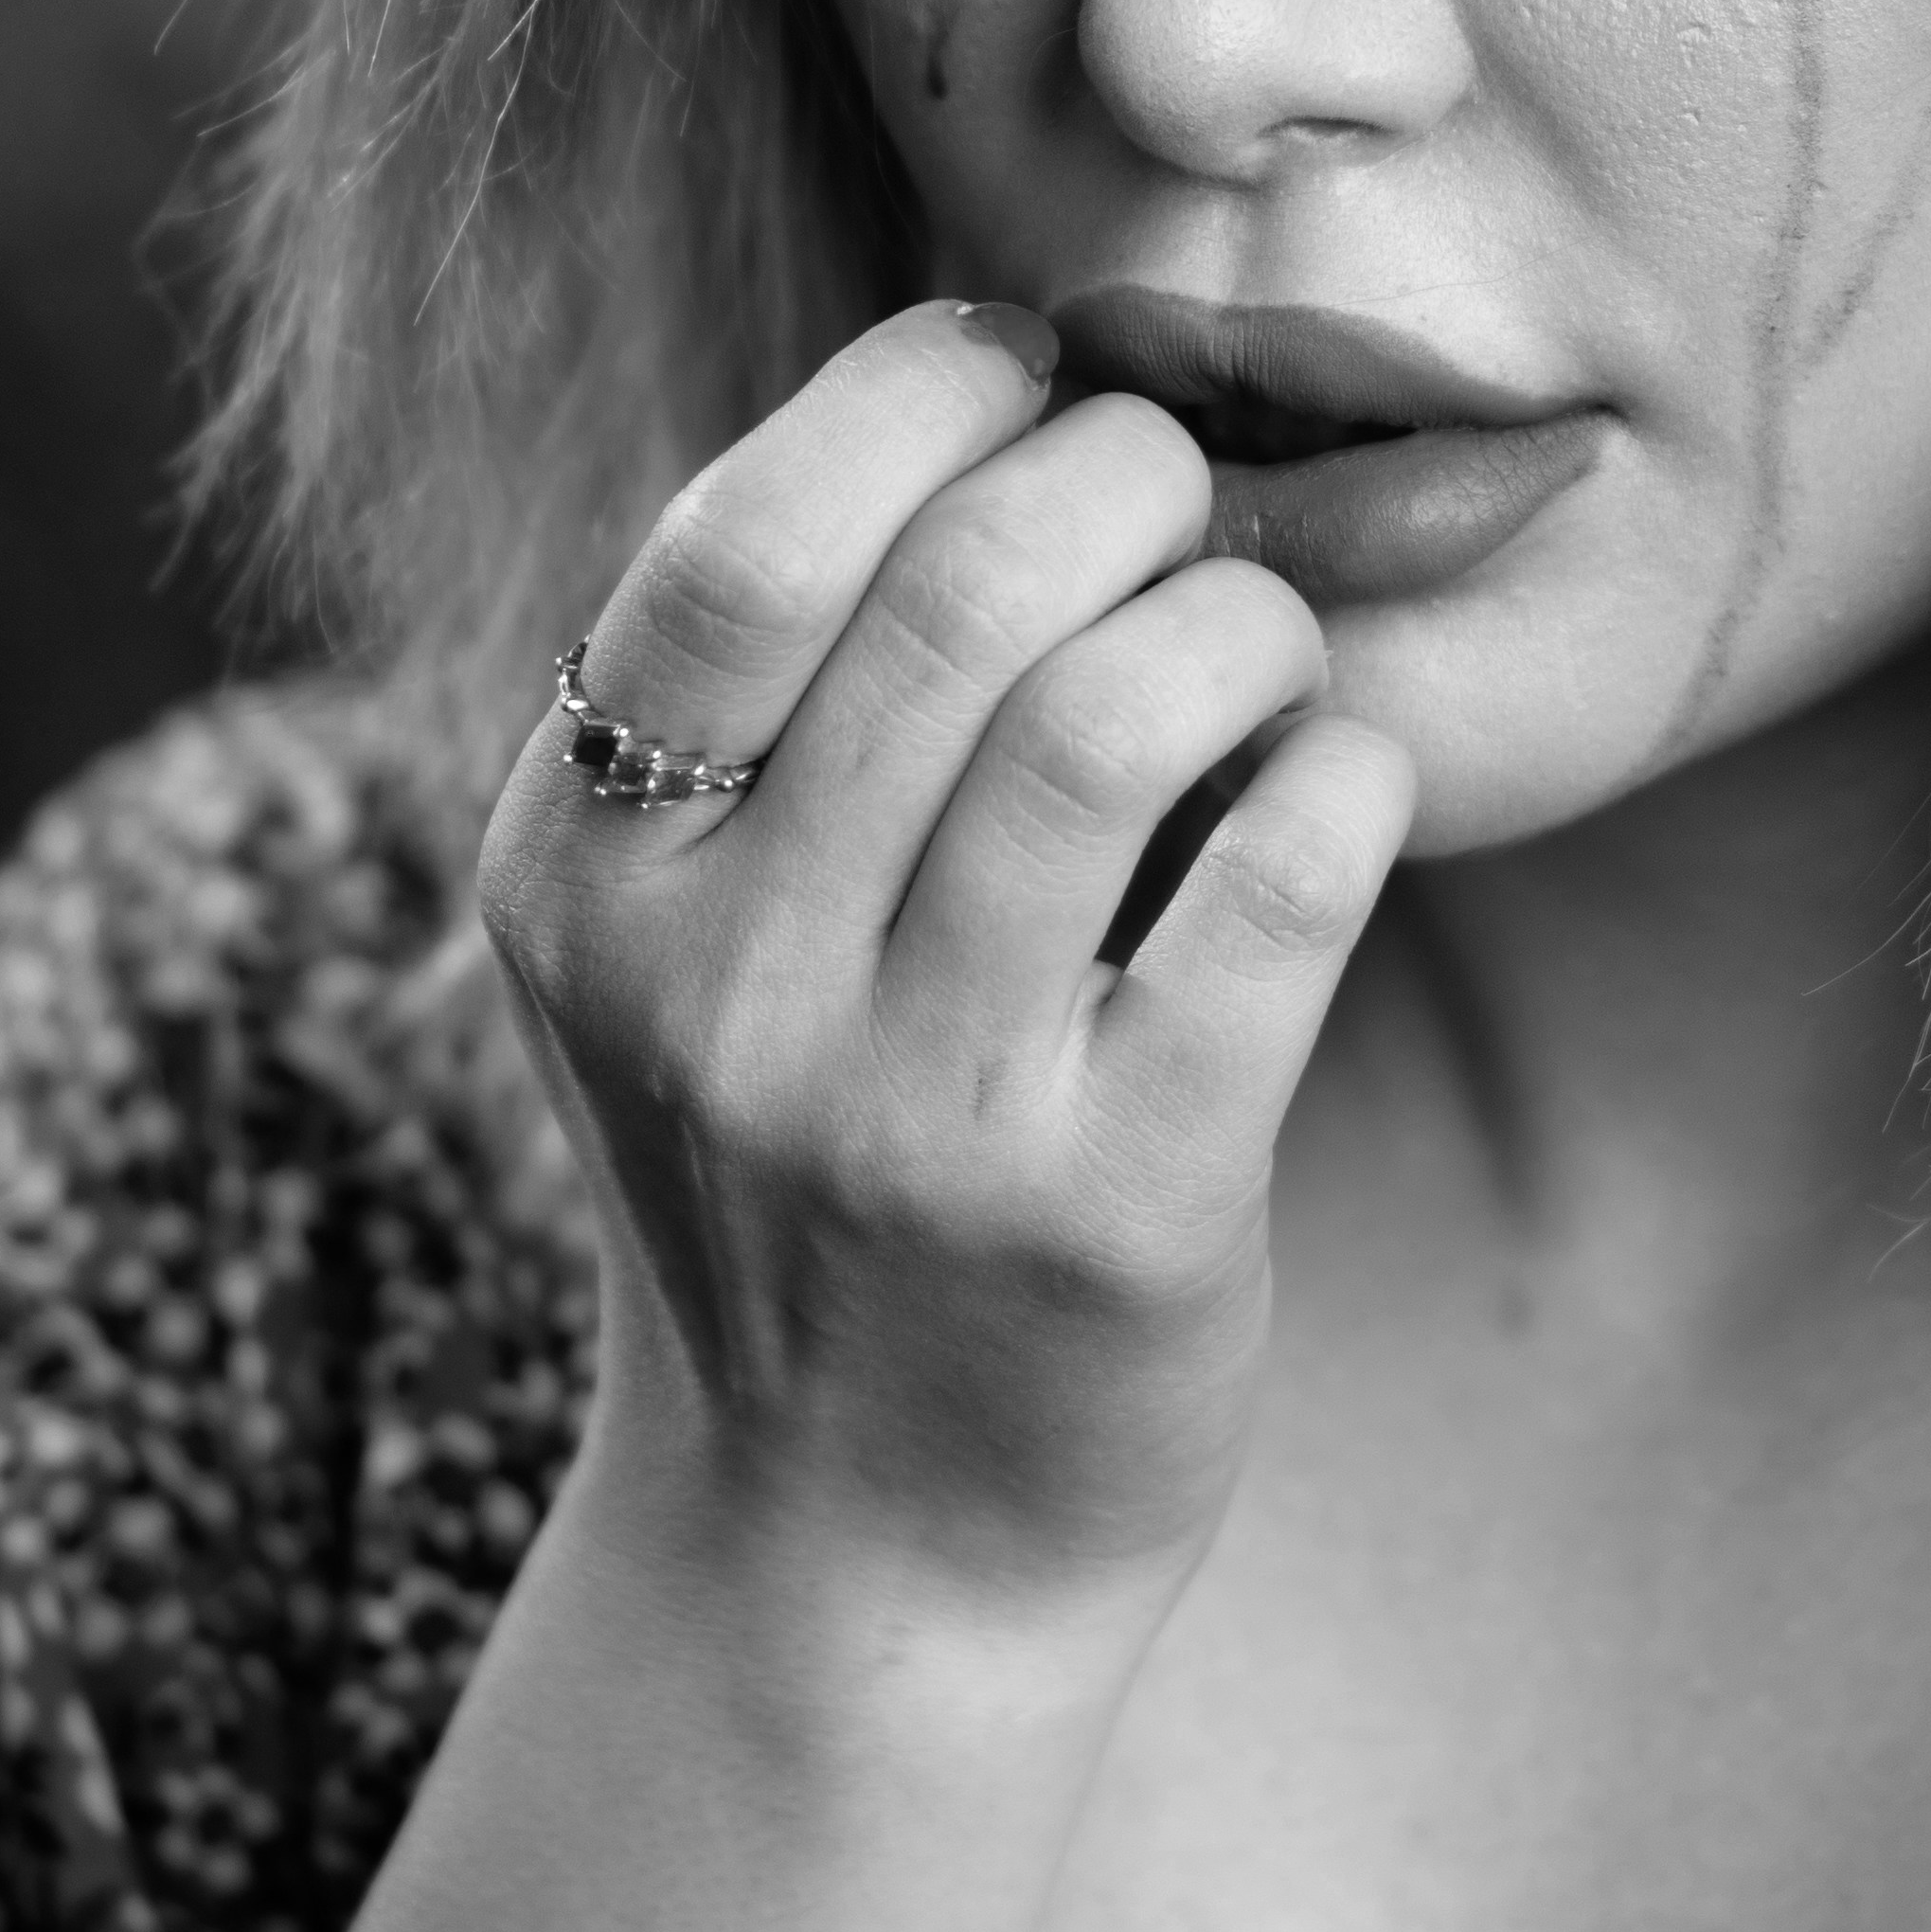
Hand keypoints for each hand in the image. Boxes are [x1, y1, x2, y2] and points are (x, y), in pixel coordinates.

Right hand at [479, 302, 1415, 1645]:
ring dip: (1245, 619)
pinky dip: (1349, 773)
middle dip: (1120, 475)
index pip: (746, 543)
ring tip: (1261, 648)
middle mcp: (716, 998)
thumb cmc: (811, 1169)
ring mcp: (910, 1120)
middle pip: (957, 593)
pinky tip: (1343, 779)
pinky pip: (1277, 886)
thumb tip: (1023, 380)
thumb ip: (785, 696)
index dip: (920, 395)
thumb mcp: (685, 941)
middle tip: (1178, 500)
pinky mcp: (1115, 1216)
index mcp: (581, 883)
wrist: (853, 1560)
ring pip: (1118, 714)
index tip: (1034, 371)